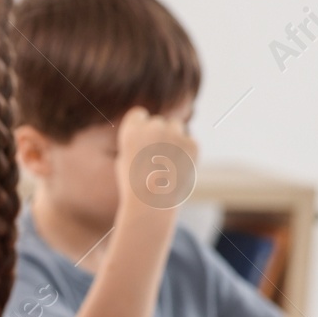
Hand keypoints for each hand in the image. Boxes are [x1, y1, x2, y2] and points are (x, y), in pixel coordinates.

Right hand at [116, 105, 195, 225]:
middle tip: (155, 157)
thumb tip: (148, 131)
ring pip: (176, 126)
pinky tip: (177, 167)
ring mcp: (175, 134)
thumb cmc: (134, 184)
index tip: (141, 140)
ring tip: (166, 161)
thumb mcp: (124, 158)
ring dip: (173, 138)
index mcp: (132, 130)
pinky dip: (185, 151)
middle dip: (157, 134)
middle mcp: (154, 127)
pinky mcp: (192, 144)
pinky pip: (188, 141)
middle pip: (158, 121)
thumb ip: (136, 140)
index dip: (140, 127)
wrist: (153, 203)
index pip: (139, 114)